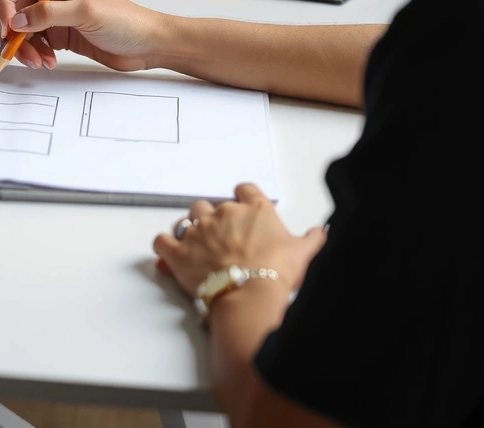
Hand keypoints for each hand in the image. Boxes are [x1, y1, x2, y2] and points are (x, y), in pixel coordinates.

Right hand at [0, 0, 167, 71]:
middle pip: (9, 8)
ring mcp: (50, 14)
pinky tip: (48, 61)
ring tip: (40, 61)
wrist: (146, 45)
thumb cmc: (126, 20)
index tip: (7, 25)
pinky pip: (30, 44)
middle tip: (20, 50)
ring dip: (22, 47)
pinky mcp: (54, 34)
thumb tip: (15, 21)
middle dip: (10, 32)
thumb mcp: (87, 11)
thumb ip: (49, 14)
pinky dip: (33, 54)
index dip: (3, 2)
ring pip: (16, 30)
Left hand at [153, 184, 326, 296]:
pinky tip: (169, 254)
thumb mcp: (303, 253)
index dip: (242, 199)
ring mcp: (198, 230)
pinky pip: (162, 240)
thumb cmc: (276, 272)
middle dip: (212, 219)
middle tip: (221, 240)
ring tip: (196, 246)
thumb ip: (312, 239)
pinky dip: (164, 246)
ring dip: (190, 230)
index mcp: (253, 209)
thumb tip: (320, 233)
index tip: (242, 210)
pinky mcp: (179, 251)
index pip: (244, 190)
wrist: (251, 294)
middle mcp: (223, 213)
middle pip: (210, 205)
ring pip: (186, 218)